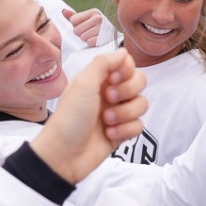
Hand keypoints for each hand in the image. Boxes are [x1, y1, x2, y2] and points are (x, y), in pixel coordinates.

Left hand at [31, 50, 147, 181]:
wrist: (64, 154)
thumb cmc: (69, 118)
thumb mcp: (83, 84)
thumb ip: (103, 63)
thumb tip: (123, 51)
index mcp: (99, 79)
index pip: (127, 64)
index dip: (126, 70)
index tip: (113, 79)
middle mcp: (110, 93)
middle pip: (139, 82)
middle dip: (128, 91)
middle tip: (109, 99)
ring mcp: (117, 113)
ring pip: (141, 104)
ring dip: (126, 113)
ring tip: (106, 121)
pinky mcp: (122, 132)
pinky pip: (139, 125)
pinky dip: (126, 130)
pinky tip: (109, 134)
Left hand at [64, 6, 105, 44]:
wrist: (111, 36)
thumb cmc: (95, 27)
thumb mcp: (85, 20)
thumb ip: (74, 16)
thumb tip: (63, 11)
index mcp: (94, 12)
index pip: (73, 20)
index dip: (76, 25)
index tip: (85, 25)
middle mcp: (99, 18)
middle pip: (76, 30)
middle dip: (80, 33)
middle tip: (89, 32)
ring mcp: (102, 28)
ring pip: (82, 37)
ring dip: (86, 39)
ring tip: (93, 36)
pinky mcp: (103, 38)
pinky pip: (89, 42)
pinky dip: (91, 43)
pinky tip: (96, 40)